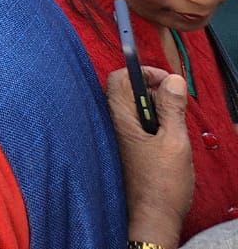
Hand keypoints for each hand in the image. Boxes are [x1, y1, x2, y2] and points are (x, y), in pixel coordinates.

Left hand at [107, 66, 191, 244]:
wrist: (153, 217)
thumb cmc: (162, 184)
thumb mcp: (175, 141)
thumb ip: (173, 108)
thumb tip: (173, 79)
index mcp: (120, 117)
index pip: (120, 77)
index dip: (143, 72)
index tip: (167, 81)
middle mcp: (114, 123)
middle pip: (128, 90)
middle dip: (153, 90)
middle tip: (176, 104)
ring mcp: (120, 135)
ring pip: (135, 107)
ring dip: (156, 109)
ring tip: (173, 127)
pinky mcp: (127, 147)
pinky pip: (138, 124)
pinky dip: (154, 123)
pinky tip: (167, 140)